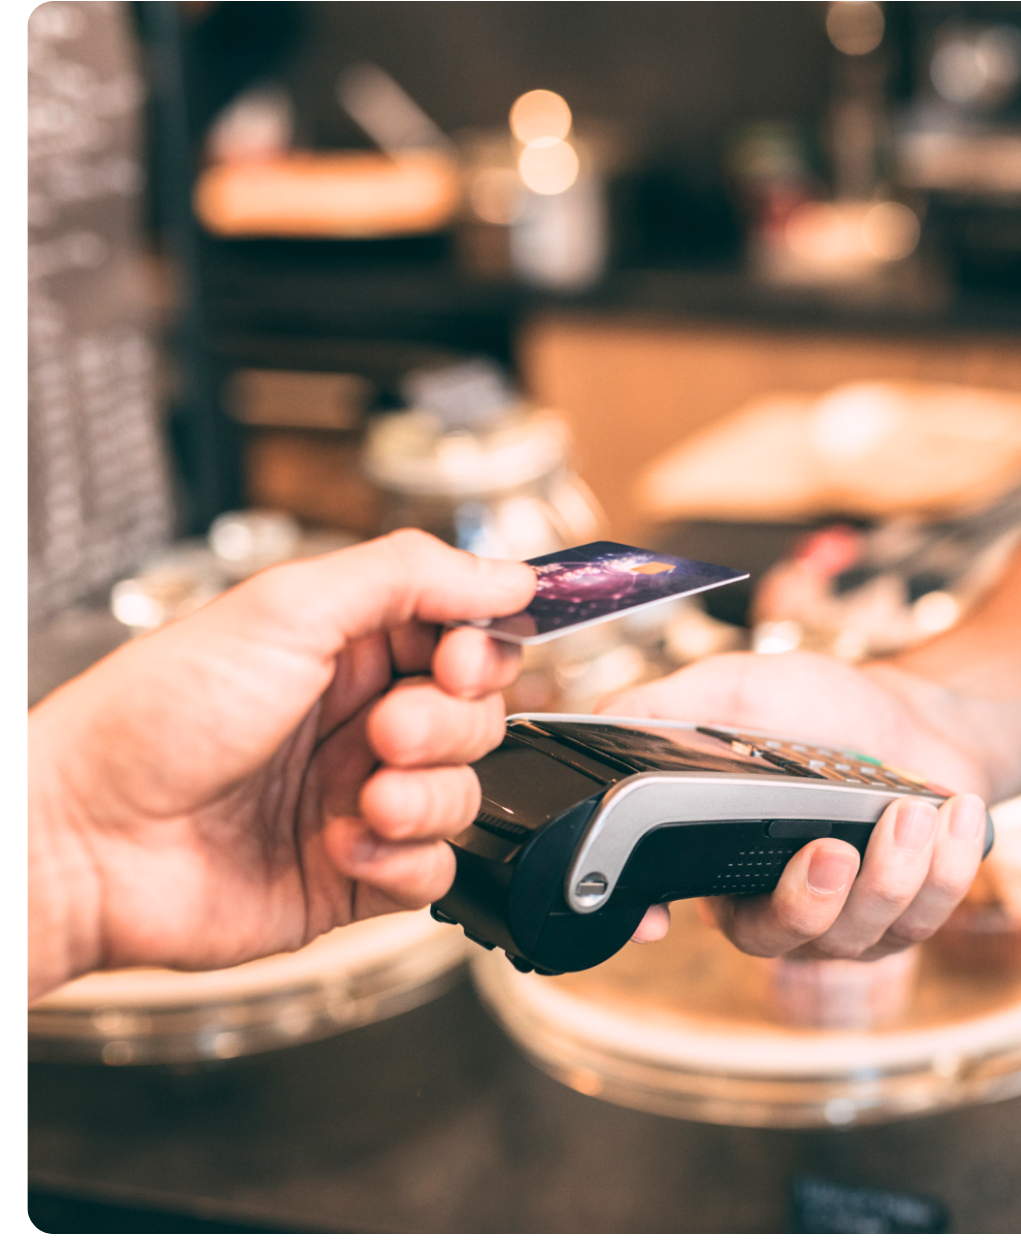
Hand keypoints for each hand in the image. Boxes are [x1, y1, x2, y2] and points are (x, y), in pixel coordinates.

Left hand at [27, 530, 535, 1000]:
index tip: (457, 660)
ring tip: (364, 798)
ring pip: (465, 795)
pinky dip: (403, 861)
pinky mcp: (354, 876)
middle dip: (446, 724)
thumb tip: (508, 574)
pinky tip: (343, 847)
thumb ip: (407, 577)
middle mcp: (357, 721)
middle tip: (384, 732)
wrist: (82, 844)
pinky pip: (434, 872)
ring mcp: (358, 799)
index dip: (481, 647)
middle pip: (478, 716)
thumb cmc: (150, 723)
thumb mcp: (283, 609)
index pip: (464, 635)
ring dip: (427, 797)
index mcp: (344, 647)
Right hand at [601, 650, 991, 958]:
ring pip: (863, 935)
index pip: (669, 906)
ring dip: (894, 876)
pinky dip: (950, 867)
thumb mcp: (736, 689)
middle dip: (811, 900)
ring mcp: (848, 921)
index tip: (660, 921)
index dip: (654, 918)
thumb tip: (602, 725)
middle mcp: (778, 903)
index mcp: (718, 860)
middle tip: (835, 847)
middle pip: (781, 939)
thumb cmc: (820, 708)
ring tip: (913, 813)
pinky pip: (929, 915)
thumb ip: (667, 706)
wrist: (914, 715)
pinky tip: (957, 814)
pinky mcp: (912, 917)